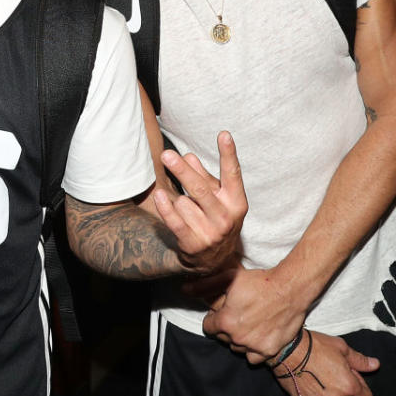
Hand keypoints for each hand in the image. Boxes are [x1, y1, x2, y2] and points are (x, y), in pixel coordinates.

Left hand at [151, 131, 246, 274]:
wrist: (213, 261)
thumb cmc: (215, 217)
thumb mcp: (217, 197)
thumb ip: (203, 176)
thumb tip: (188, 156)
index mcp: (237, 202)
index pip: (233, 174)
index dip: (229, 154)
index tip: (223, 134)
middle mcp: (227, 217)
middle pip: (200, 188)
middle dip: (182, 171)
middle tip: (166, 155)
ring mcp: (211, 232)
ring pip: (183, 202)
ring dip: (177, 200)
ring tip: (184, 208)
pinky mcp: (194, 244)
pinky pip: (174, 221)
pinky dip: (165, 208)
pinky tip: (159, 196)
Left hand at [201, 260, 312, 362]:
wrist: (289, 290)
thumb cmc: (258, 282)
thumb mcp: (229, 278)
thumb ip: (205, 286)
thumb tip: (184, 291)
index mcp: (225, 322)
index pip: (209, 327)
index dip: (214, 317)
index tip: (223, 311)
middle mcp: (238, 338)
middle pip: (223, 338)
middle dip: (226, 328)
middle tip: (238, 314)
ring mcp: (254, 346)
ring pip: (237, 348)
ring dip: (239, 339)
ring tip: (249, 323)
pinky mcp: (269, 351)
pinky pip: (254, 358)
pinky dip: (253, 349)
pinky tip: (258, 335)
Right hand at [270, 329, 377, 395]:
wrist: (286, 349)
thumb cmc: (313, 346)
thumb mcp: (341, 347)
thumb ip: (360, 360)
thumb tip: (375, 365)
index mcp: (348, 387)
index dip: (361, 389)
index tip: (351, 377)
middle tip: (336, 378)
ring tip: (322, 381)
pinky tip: (312, 386)